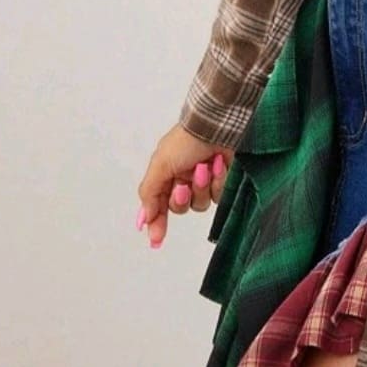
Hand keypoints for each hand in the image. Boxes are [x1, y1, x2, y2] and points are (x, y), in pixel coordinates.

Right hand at [136, 122, 234, 248]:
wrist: (217, 125)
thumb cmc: (186, 140)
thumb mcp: (160, 165)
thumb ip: (149, 193)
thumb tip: (144, 219)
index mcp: (166, 175)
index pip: (159, 206)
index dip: (156, 223)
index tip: (156, 241)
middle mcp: (184, 179)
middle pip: (181, 207)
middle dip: (183, 197)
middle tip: (185, 184)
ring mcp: (204, 180)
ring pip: (201, 203)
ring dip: (202, 186)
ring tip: (205, 166)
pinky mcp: (223, 179)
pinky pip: (219, 194)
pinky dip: (218, 180)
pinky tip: (218, 164)